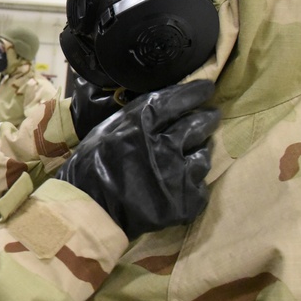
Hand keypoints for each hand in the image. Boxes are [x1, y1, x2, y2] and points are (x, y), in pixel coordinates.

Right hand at [56, 79, 219, 239]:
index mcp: (143, 124)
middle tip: (210, 117)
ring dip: (199, 152)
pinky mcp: (187, 202)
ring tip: (193, 154)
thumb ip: (135, 116)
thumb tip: (161, 103)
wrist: (90, 211)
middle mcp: (166, 146)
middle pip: (198, 125)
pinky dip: (192, 182)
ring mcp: (179, 175)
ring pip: (203, 156)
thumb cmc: (91, 167)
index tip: (206, 89)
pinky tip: (181, 183)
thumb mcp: (107, 129)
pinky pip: (200, 185)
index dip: (195, 92)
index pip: (178, 100)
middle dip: (207, 119)